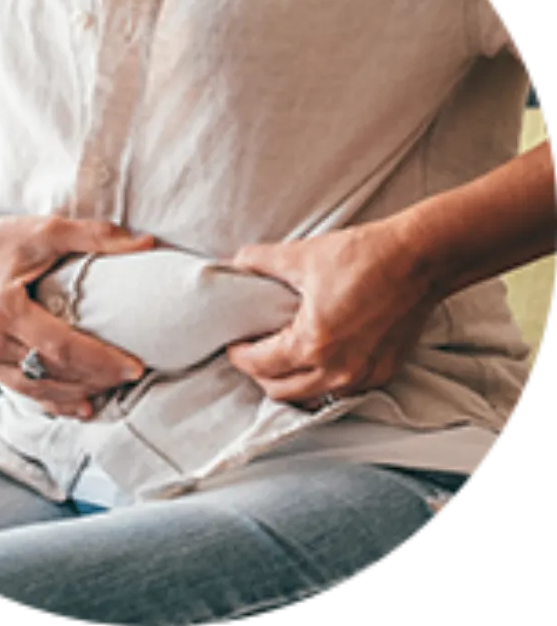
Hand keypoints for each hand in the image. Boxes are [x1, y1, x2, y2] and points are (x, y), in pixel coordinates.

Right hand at [0, 214, 154, 418]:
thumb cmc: (2, 239)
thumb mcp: (48, 230)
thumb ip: (95, 236)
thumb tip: (145, 243)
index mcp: (4, 310)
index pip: (62, 347)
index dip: (101, 361)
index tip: (135, 367)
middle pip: (52, 372)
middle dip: (96, 379)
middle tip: (132, 376)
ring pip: (38, 388)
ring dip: (78, 392)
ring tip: (113, 387)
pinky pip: (23, 389)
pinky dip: (54, 400)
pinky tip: (83, 404)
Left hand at [225, 221, 438, 407]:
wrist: (420, 258)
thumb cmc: (363, 256)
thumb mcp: (302, 255)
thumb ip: (261, 260)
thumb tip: (237, 263)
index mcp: (313, 344)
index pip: (260, 365)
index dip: (239, 355)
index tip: (233, 343)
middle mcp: (338, 370)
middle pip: (281, 392)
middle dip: (259, 375)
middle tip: (252, 351)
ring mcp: (364, 376)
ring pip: (312, 397)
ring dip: (290, 383)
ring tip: (280, 359)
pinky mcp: (384, 373)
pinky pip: (342, 391)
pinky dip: (322, 383)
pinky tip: (315, 362)